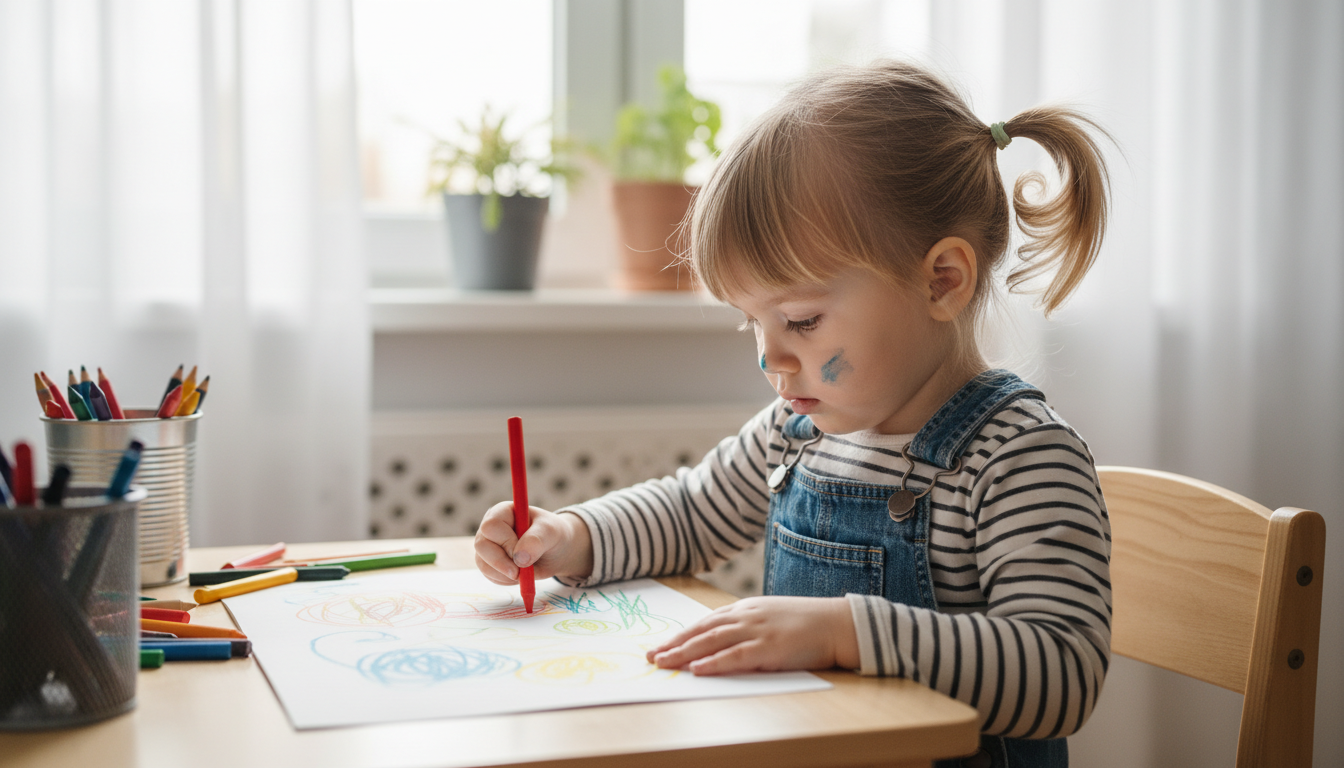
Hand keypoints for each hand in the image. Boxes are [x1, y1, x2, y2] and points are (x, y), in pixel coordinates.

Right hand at [473, 503, 592, 584]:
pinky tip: (520, 575)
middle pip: (481, 545)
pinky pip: (490, 575)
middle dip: (501, 562)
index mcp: (503, 512)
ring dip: (505, 574)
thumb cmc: (552, 535)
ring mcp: (488, 546)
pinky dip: (505, 580)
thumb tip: (519, 558)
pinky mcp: (489, 563)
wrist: (555, 552)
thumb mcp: (551, 532)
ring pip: (483, 563)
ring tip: (526, 571)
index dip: (505, 542)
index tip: (522, 554)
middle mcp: (491, 527)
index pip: (492, 526)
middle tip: (520, 572)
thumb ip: (536, 540)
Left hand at [646, 596, 859, 674]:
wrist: (837, 623)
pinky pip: (736, 657)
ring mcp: (757, 631)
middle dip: (674, 644)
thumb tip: (722, 641)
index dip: (681, 634)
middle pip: (702, 630)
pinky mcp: (770, 648)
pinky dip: (714, 663)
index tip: (661, 644)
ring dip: (684, 653)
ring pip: (712, 642)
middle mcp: (746, 616)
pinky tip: (697, 669)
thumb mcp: (770, 617)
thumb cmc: (806, 623)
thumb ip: (747, 626)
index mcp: (746, 608)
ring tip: (664, 662)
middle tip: (651, 656)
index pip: (705, 621)